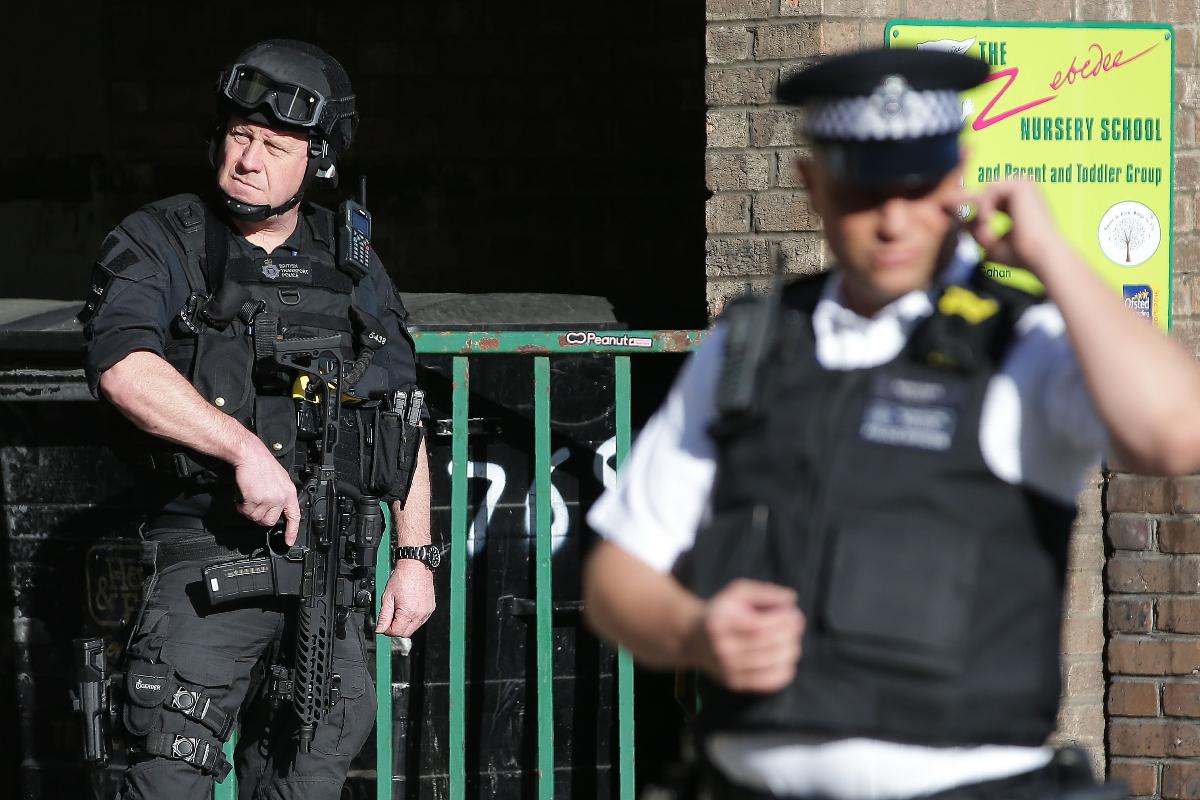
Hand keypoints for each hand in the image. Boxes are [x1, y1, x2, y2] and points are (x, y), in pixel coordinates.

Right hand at [231, 438, 300, 543]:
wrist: (250, 455)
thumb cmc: (263, 465)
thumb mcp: (280, 479)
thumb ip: (281, 495)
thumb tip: (278, 509)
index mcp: (289, 492)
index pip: (294, 516)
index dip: (292, 531)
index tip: (289, 541)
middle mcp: (280, 498)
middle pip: (270, 521)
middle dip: (260, 516)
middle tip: (255, 504)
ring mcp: (268, 499)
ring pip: (256, 518)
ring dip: (249, 510)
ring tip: (249, 496)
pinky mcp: (255, 499)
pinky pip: (246, 512)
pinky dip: (241, 506)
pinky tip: (243, 495)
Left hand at [375, 558, 435, 637]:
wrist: (416, 566)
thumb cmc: (402, 578)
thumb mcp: (387, 597)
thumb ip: (383, 616)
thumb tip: (379, 629)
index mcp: (408, 612)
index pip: (396, 632)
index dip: (387, 630)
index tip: (383, 624)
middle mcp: (420, 614)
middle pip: (406, 633)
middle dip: (396, 629)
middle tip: (389, 618)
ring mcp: (427, 612)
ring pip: (414, 628)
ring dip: (404, 625)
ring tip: (398, 611)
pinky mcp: (431, 608)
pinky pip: (420, 621)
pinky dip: (413, 619)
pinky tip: (407, 609)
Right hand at [685, 579, 804, 693]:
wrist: (693, 638)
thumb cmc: (721, 611)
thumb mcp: (738, 593)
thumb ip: (764, 592)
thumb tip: (791, 599)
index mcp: (720, 623)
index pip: (758, 626)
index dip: (782, 621)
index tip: (793, 613)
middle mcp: (722, 649)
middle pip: (766, 646)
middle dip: (789, 635)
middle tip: (797, 625)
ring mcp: (727, 669)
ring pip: (769, 665)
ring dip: (790, 652)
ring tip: (793, 641)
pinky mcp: (734, 683)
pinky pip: (767, 683)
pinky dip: (784, 673)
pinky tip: (788, 661)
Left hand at [952, 179, 1070, 276]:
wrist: (1043, 256)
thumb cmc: (1022, 256)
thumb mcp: (991, 243)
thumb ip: (975, 231)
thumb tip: (959, 220)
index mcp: (1019, 202)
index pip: (987, 198)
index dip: (966, 202)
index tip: (945, 205)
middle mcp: (1023, 189)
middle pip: (983, 191)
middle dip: (963, 201)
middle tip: (943, 205)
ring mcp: (1023, 184)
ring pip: (984, 193)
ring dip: (979, 215)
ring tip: (986, 235)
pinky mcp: (1021, 183)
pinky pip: (988, 193)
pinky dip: (984, 211)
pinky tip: (989, 224)